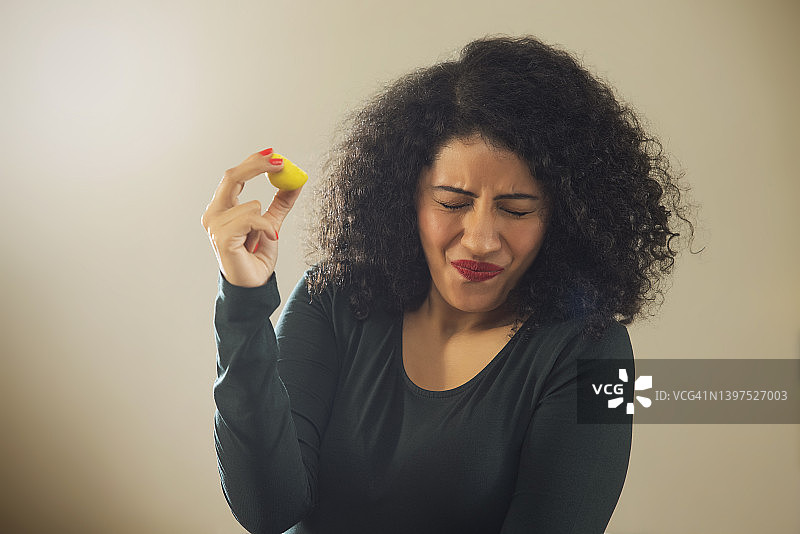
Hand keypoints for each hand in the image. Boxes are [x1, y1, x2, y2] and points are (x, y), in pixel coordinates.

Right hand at [201, 149, 302, 286]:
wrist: (253, 285)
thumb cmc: (256, 257)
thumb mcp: (272, 223)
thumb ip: (280, 203)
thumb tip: (295, 181)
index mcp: (221, 208)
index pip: (234, 176)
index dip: (253, 162)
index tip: (274, 155)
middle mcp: (213, 214)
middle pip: (232, 177)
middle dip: (257, 166)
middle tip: (281, 163)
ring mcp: (215, 226)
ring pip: (251, 204)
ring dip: (266, 221)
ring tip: (262, 239)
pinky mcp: (222, 237)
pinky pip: (252, 219)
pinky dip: (266, 228)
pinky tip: (267, 240)